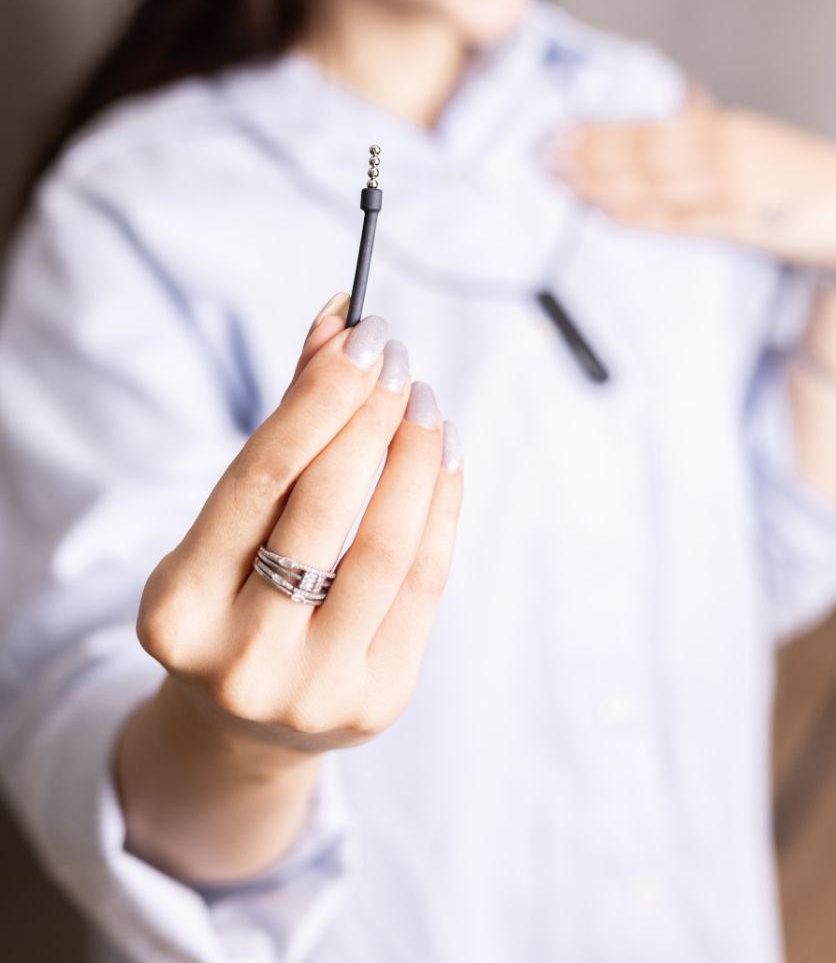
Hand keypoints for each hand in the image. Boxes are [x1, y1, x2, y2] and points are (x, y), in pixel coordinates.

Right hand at [136, 292, 463, 757]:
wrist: (245, 724)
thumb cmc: (235, 594)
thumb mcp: (230, 524)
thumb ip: (283, 428)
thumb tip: (339, 325)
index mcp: (178, 608)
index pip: (260, 477)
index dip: (317, 397)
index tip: (359, 334)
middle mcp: (240, 658)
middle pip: (325, 506)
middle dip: (370, 414)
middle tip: (395, 357)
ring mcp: (313, 691)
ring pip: (386, 545)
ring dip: (416, 455)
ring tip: (424, 402)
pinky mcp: (377, 701)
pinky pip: (425, 584)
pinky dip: (440, 507)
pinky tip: (444, 456)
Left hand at [540, 85, 835, 276]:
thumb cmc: (802, 180)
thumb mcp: (755, 141)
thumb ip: (714, 125)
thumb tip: (679, 102)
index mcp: (723, 127)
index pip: (648, 127)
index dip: (601, 130)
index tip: (562, 131)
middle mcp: (722, 150)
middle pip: (642, 152)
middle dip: (589, 154)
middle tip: (544, 155)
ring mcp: (730, 186)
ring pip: (653, 182)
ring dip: (603, 182)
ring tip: (563, 182)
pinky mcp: (741, 223)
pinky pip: (681, 220)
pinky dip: (643, 216)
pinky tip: (609, 215)